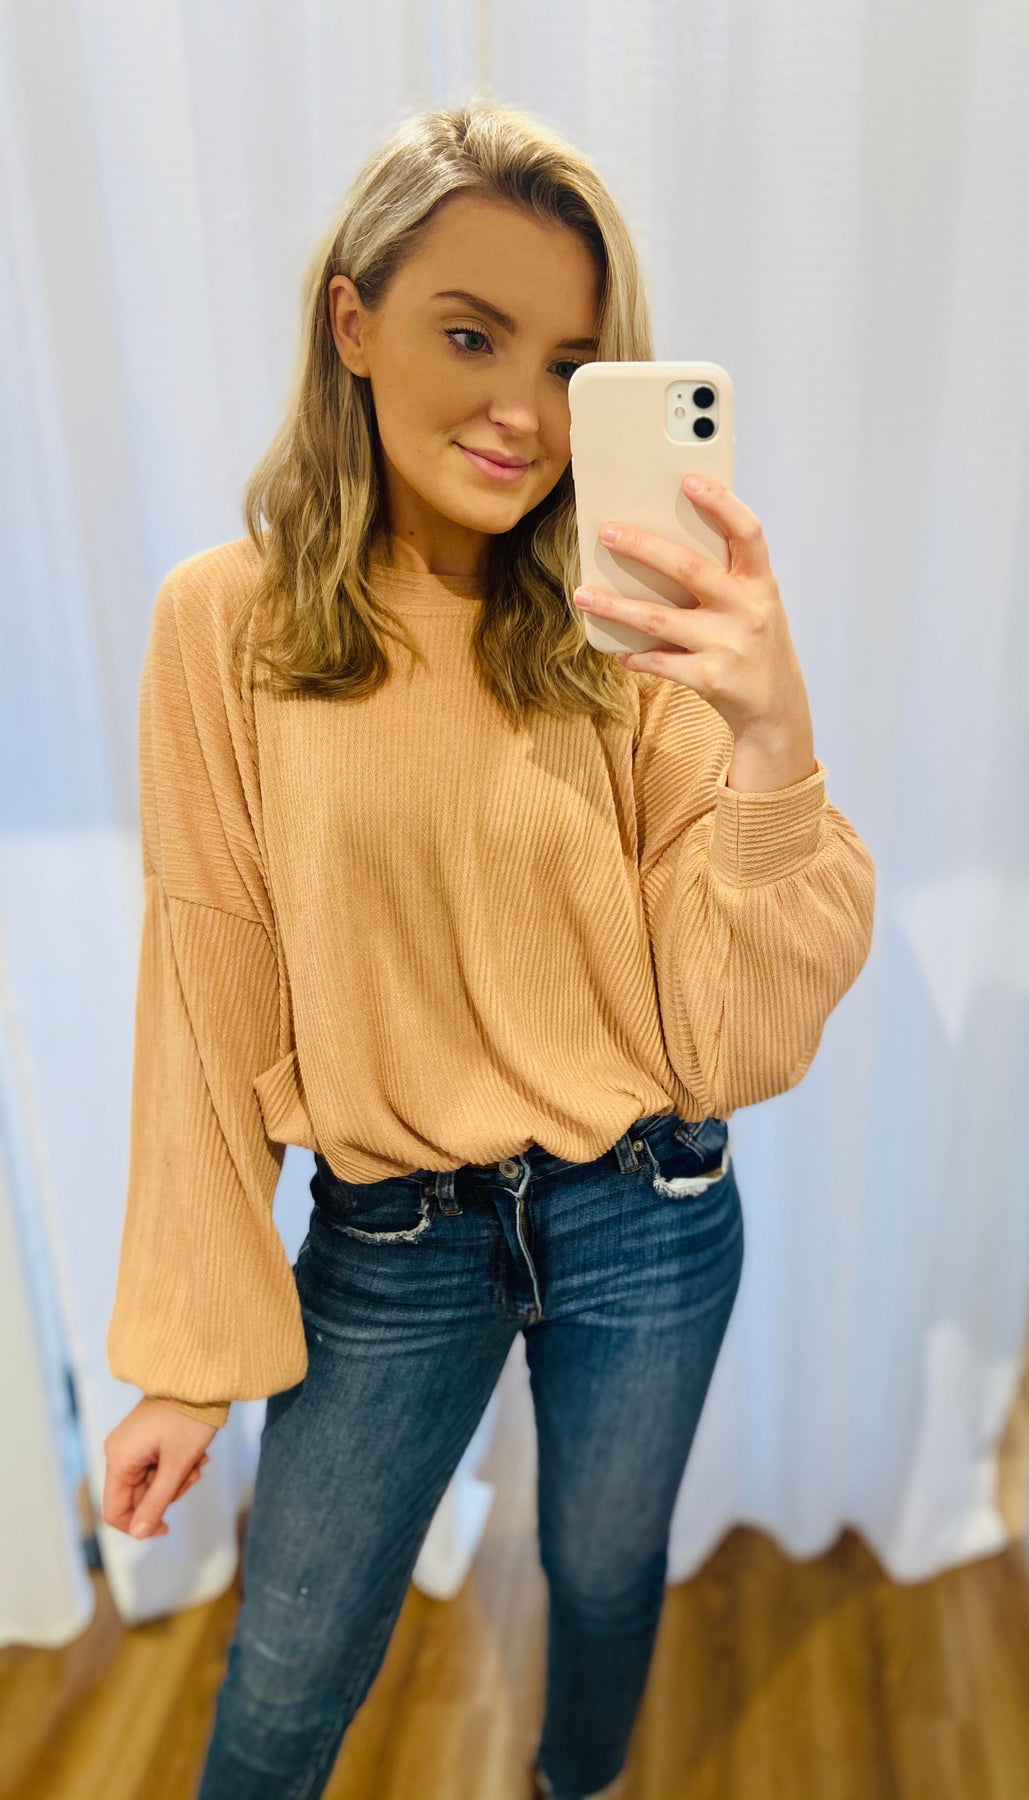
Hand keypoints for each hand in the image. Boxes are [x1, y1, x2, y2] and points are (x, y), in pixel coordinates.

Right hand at [102, 1397, 217, 1539]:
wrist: (201, 1380)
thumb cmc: (190, 1420)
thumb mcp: (177, 1465)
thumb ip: (157, 1502)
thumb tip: (139, 1534)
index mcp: (119, 1459)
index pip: (115, 1511)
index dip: (138, 1526)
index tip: (167, 1526)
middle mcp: (118, 1452)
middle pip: (135, 1497)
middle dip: (166, 1495)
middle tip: (192, 1477)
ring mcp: (130, 1445)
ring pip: (149, 1483)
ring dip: (175, 1481)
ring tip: (197, 1463)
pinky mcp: (143, 1439)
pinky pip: (155, 1467)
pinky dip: (175, 1467)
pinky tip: (195, 1455)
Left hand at [573, 473, 815, 758]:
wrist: (777, 706)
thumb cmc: (754, 642)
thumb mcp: (753, 604)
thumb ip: (724, 576)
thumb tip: (660, 541)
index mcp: (760, 583)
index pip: (747, 532)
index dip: (720, 503)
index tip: (688, 480)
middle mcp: (748, 610)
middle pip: (689, 569)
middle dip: (643, 547)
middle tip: (607, 532)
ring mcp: (729, 645)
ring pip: (659, 619)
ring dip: (616, 606)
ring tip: (583, 595)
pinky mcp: (710, 678)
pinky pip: (659, 661)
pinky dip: (634, 656)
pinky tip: (617, 651)